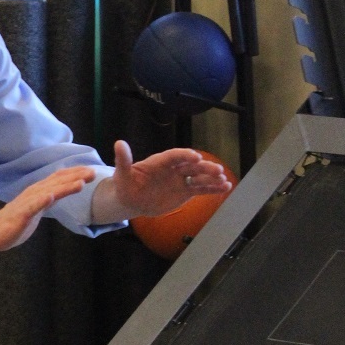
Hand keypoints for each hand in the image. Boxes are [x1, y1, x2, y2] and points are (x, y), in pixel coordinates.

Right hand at [0, 165, 96, 251]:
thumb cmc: (16, 220)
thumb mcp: (37, 207)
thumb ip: (48, 198)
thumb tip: (61, 190)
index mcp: (38, 191)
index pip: (59, 178)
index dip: (75, 173)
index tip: (91, 170)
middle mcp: (34, 193)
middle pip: (57, 182)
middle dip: (75, 177)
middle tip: (93, 173)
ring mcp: (27, 203)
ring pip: (48, 192)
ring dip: (64, 187)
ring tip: (80, 184)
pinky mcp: (20, 215)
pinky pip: (32, 207)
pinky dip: (41, 201)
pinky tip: (51, 197)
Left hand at [107, 140, 232, 217]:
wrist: (132, 200)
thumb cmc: (126, 185)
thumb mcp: (122, 174)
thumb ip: (123, 160)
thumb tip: (119, 143)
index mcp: (160, 162)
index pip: (174, 156)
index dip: (185, 155)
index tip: (195, 157)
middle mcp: (173, 169)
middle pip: (191, 166)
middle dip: (204, 167)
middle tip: (216, 169)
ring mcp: (180, 180)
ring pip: (199, 177)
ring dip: (211, 177)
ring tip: (224, 179)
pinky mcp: (185, 192)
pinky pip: (200, 189)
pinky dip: (213, 188)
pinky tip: (225, 187)